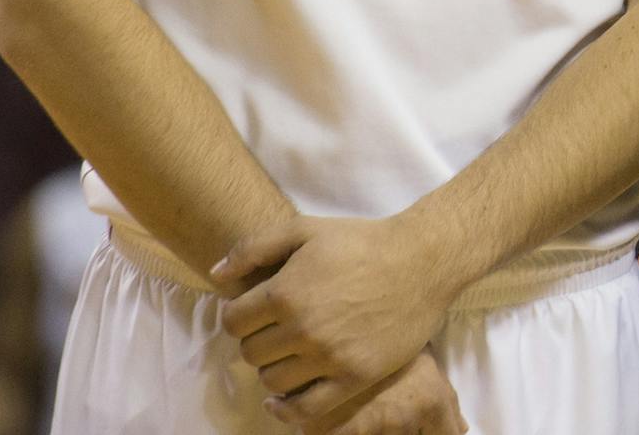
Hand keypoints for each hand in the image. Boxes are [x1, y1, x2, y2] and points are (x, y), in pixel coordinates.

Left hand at [215, 215, 460, 425]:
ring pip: (272, 381)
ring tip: (291, 352)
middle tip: (277, 329)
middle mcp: (302, 329)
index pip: (232, 322)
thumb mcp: (305, 229)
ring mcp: (329, 356)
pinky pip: (305, 410)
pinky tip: (283, 399)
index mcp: (285, 292)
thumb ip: (254, 247)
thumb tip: (215, 274)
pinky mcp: (354, 376)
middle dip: (258, 339)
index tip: (256, 310)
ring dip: (274, 368)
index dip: (240, 315)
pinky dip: (286, 410)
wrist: (423, 261)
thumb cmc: (362, 241)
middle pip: (251, 353)